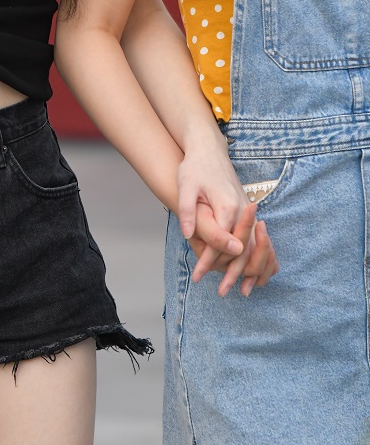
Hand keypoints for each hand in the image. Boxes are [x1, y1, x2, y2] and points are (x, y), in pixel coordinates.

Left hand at [176, 147, 278, 295]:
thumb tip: (188, 234)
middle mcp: (242, 211)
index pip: (219, 242)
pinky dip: (258, 258)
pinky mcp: (247, 213)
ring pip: (254, 247)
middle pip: (241, 249)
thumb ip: (188, 211)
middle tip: (221, 293)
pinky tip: (254, 274)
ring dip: (250, 270)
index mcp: (227, 206)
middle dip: (232, 273)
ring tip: (244, 292)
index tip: (197, 276)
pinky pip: (257, 240)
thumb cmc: (195, 168)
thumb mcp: (186, 186)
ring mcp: (248, 212)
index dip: (208, 261)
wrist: (209, 151)